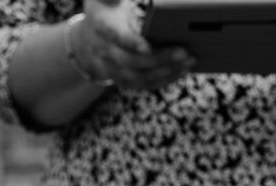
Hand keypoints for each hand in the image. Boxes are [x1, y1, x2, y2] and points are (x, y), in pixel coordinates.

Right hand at [76, 0, 193, 89]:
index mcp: (102, 25)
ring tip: (188, 62)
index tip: (147, 47)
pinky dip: (164, 80)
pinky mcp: (122, 80)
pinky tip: (180, 71)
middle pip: (132, 62)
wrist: (87, 39)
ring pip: (139, 78)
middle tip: (184, 52)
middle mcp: (105, 51)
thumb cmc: (105, 9)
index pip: (116, 36)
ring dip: (166, 72)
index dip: (131, 43)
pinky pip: (143, 85)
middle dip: (159, 59)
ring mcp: (112, 69)